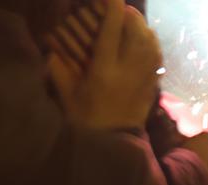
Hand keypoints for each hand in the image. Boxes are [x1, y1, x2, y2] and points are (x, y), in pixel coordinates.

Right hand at [47, 0, 162, 129]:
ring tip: (133, 21)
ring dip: (143, 27)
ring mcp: (143, 79)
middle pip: (137, 33)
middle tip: (122, 9)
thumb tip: (51, 50)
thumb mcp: (67, 95)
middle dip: (131, 16)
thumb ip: (58, 70)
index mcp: (104, 71)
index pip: (112, 31)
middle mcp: (127, 71)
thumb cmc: (86, 121)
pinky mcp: (152, 86)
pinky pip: (157, 58)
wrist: (114, 147)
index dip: (113, 8)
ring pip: (151, 44)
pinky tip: (145, 40)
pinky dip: (152, 44)